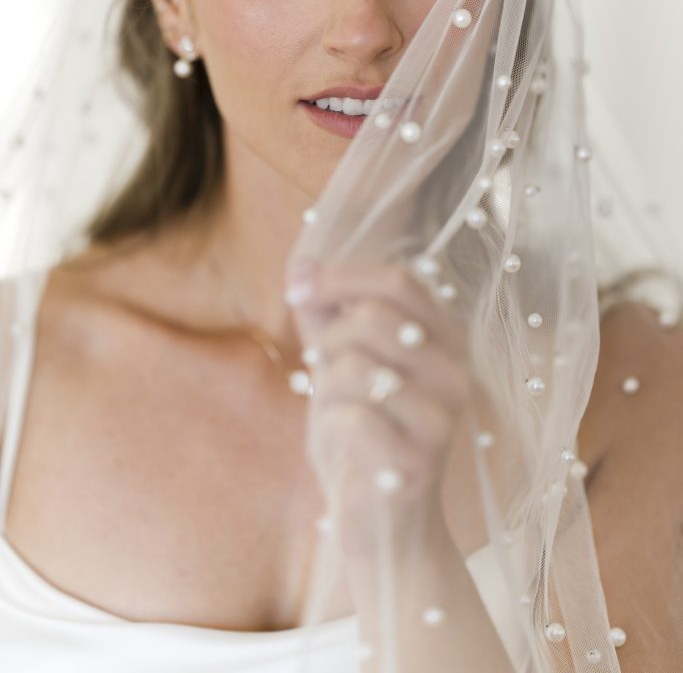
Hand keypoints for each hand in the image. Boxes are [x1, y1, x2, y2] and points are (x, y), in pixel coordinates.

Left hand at [286, 259, 470, 558]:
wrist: (382, 523)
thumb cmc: (363, 433)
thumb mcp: (343, 364)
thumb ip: (325, 313)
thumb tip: (299, 263)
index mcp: (447, 339)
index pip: (400, 281)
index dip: (340, 276)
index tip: (297, 289)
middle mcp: (457, 373)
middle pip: (372, 316)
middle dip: (329, 340)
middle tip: (325, 371)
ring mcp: (442, 419)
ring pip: (355, 365)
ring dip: (327, 390)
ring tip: (340, 415)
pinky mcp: (417, 462)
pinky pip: (350, 417)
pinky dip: (330, 429)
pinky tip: (347, 450)